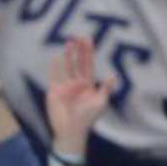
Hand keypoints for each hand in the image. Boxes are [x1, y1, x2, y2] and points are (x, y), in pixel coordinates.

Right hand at [44, 35, 109, 151]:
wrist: (71, 130)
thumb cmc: (87, 118)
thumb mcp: (100, 103)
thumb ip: (105, 88)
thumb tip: (112, 74)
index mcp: (87, 84)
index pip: (88, 64)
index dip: (88, 52)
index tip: (88, 40)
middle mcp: (75, 82)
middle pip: (77, 62)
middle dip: (78, 49)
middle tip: (78, 36)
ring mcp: (64, 85)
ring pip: (66, 66)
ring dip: (68, 55)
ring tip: (68, 42)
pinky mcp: (54, 90)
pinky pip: (53, 76)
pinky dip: (54, 67)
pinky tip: (55, 58)